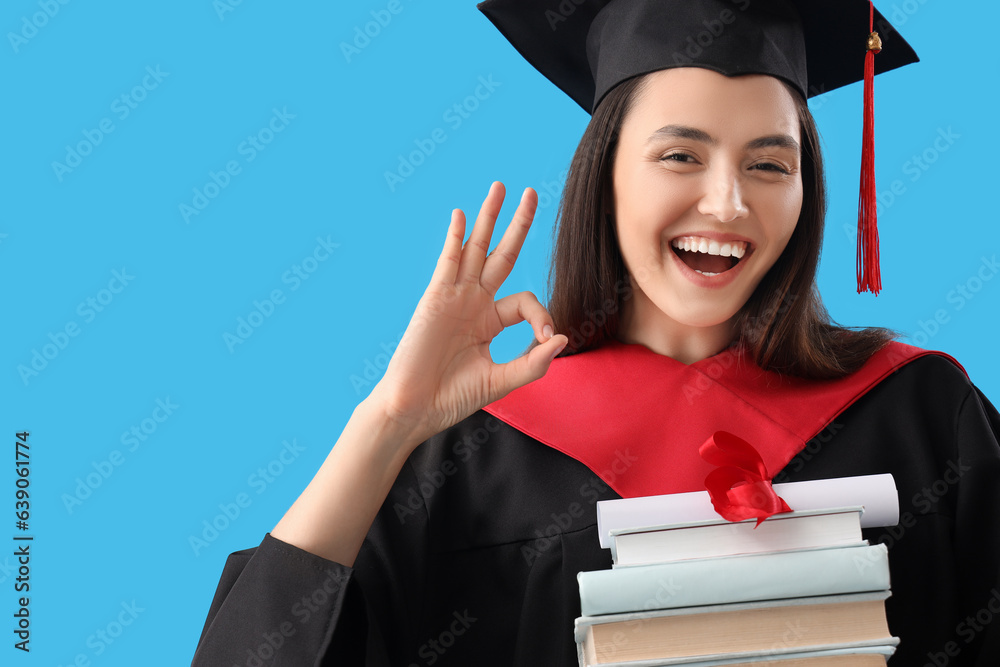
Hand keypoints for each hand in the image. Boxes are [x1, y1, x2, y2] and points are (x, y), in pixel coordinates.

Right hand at [369, 181, 567, 447]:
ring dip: (488, 217)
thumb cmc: (452, 398)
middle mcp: (473, 303)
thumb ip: (533, 363)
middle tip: (532, 191)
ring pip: (475, 249)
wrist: (415, 408)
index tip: (548, 337)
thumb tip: (564, 337)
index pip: (525, 301)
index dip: (543, 315)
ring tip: (501, 187)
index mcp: (489, 322)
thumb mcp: (501, 381)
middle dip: (518, 224)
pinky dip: (454, 239)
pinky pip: (448, 262)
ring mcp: (454, 298)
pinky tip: (460, 216)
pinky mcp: (434, 300)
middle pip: (501, 255)